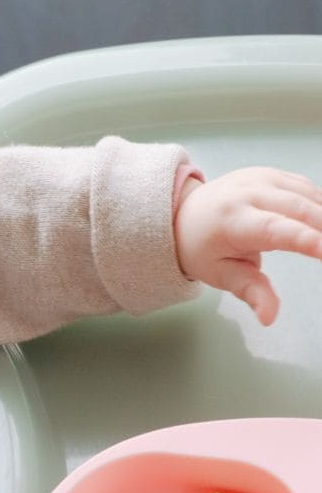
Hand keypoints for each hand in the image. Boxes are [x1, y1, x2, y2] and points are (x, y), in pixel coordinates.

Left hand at [174, 167, 321, 324]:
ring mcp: (261, 179)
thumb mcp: (220, 275)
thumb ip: (250, 292)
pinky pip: (305, 188)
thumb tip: (269, 317)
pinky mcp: (272, 175)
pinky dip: (320, 205)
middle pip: (298, 209)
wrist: (184, 215)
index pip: (274, 229)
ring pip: (308, 195)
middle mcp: (246, 194)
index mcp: (230, 221)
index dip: (305, 239)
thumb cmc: (202, 248)